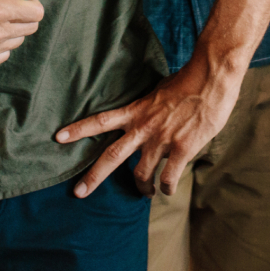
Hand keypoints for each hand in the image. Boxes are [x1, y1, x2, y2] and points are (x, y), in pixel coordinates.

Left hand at [55, 53, 242, 198]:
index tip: (58, 137)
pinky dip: (166, 188)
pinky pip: (168, 178)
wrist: (211, 77)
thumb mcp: (159, 91)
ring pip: (142, 174)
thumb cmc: (189, 81)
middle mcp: (144, 128)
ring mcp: (162, 140)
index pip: (101, 121)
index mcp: (136, 111)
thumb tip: (147, 115)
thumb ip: (150, 107)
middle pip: (112, 156)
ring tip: (145, 193)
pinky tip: (167, 190)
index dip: (79, 130)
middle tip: (78, 193)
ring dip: (142, 188)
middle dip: (93, 177)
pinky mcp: (182, 149)